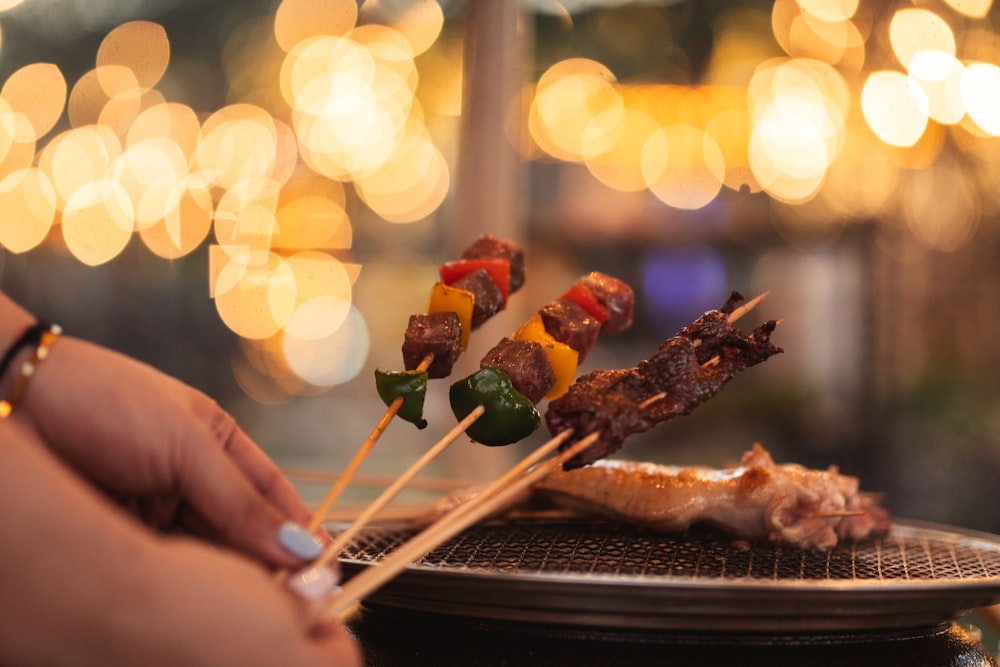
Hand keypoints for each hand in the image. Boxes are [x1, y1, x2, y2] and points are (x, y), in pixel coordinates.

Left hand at [0, 419, 360, 666]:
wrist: (16, 400)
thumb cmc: (106, 401)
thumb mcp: (186, 446)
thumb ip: (240, 501)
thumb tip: (298, 546)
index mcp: (217, 443)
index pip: (271, 494)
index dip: (297, 530)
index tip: (322, 568)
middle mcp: (189, 479)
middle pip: (240, 532)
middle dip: (262, 562)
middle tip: (286, 599)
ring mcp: (152, 509)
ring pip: (203, 553)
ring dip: (223, 576)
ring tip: (245, 600)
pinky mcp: (117, 535)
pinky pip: (161, 565)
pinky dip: (180, 581)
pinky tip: (196, 595)